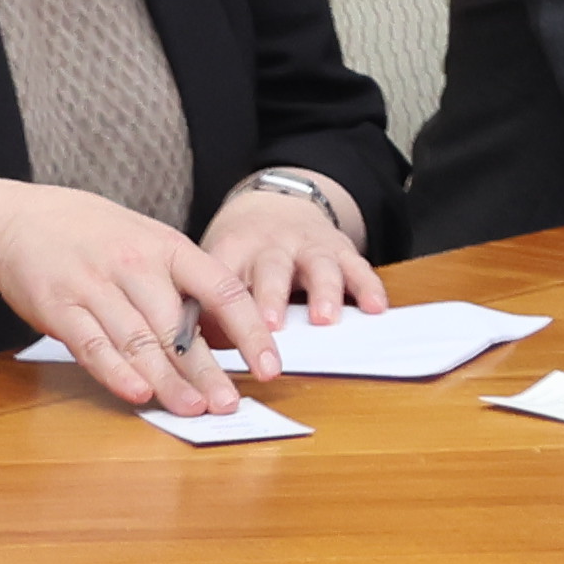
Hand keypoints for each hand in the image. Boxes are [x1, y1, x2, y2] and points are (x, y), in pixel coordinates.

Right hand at [0, 181, 280, 414]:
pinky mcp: (60, 307)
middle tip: (228, 403)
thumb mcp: (148, 242)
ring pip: (139, 341)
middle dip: (206, 370)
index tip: (268, 366)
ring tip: (192, 409)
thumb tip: (225, 336)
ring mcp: (96, 286)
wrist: (21, 220)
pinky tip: (138, 393)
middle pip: (178, 326)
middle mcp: (136, 265)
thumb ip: (182, 284)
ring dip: (167, 380)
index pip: (221, 290)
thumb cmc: (96, 237)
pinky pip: (93, 345)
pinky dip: (116, 372)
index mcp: (168, 247)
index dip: (249, 330)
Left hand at [199, 172, 393, 329]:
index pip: (223, 278)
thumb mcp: (217, 266)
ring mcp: (310, 245)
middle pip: (272, 268)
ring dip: (322, 292)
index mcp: (234, 249)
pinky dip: (367, 287)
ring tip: (324, 320)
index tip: (215, 342)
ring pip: (318, 265)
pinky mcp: (341, 249)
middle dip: (272, 298)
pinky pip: (358, 266)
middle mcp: (273, 244)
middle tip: (272, 327)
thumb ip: (204, 307)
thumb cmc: (242, 251)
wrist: (278, 204)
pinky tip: (374, 308)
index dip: (218, 309)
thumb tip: (188, 359)